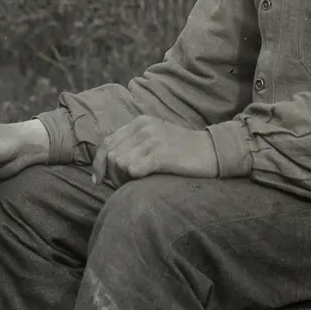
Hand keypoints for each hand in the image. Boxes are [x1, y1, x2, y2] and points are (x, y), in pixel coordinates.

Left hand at [92, 116, 218, 187]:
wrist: (213, 152)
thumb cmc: (183, 152)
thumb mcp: (156, 139)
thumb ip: (134, 144)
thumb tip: (109, 161)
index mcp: (140, 122)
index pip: (107, 142)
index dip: (98, 164)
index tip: (97, 181)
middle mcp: (143, 127)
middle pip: (110, 155)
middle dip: (112, 175)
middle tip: (123, 187)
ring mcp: (152, 139)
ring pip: (119, 163)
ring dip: (122, 179)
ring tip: (135, 185)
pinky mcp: (161, 154)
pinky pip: (133, 169)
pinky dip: (133, 179)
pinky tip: (144, 181)